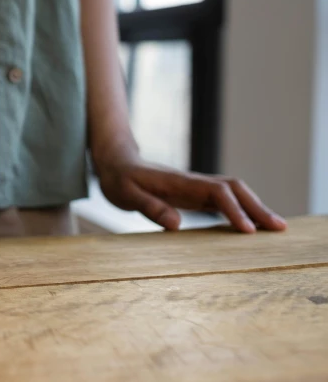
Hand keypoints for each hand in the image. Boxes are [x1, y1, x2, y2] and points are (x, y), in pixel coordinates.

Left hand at [95, 147, 286, 232]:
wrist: (116, 163)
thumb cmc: (119, 180)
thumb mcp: (126, 195)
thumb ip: (149, 207)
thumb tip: (176, 224)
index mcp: (179, 182)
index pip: (216, 193)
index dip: (234, 210)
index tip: (248, 231)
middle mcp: (193, 182)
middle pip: (234, 189)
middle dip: (257, 207)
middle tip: (279, 229)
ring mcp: (195, 187)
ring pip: (233, 193)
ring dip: (254, 208)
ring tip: (275, 228)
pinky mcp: (193, 193)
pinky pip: (224, 200)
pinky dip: (241, 210)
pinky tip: (251, 225)